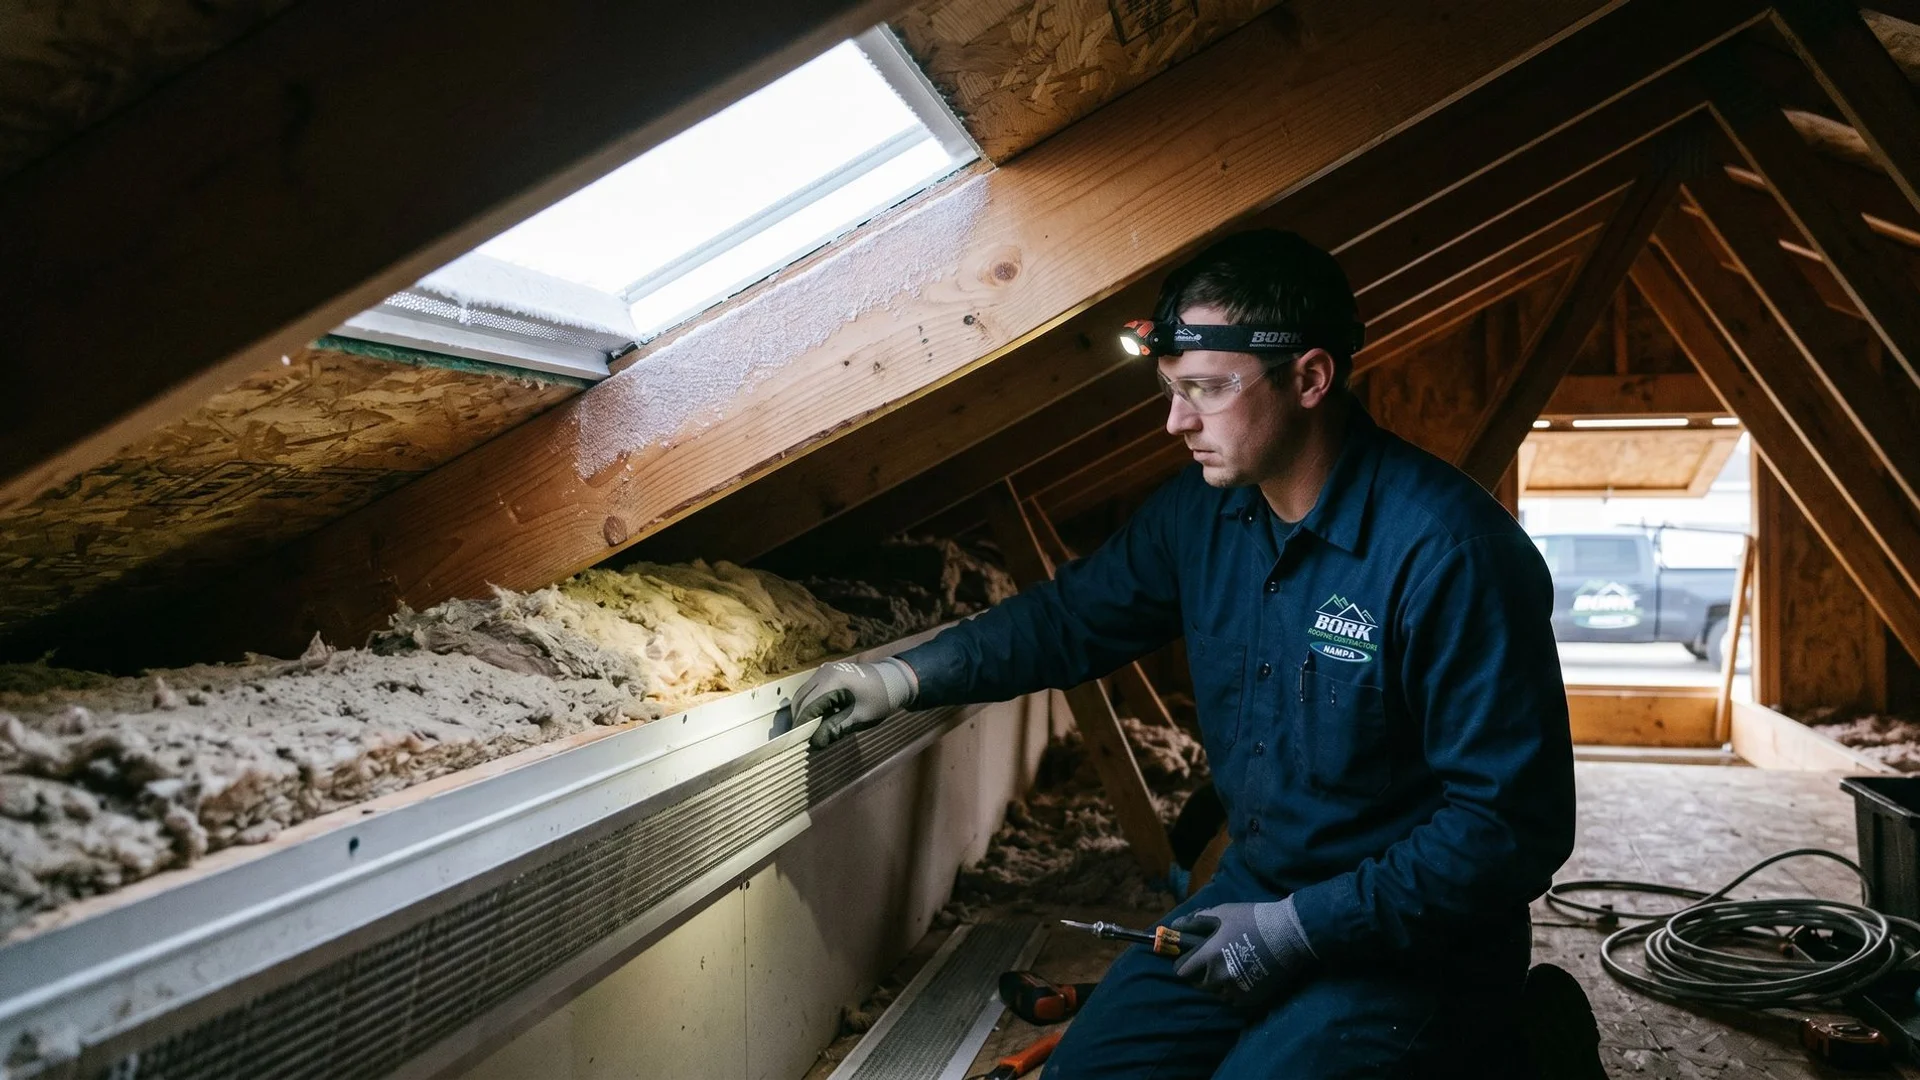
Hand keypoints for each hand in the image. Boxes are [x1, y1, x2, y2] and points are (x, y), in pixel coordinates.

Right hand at [795, 659, 916, 748]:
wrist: (893, 679)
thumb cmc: (879, 698)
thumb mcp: (860, 716)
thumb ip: (835, 728)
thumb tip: (815, 743)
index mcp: (832, 680)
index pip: (807, 705)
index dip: (801, 724)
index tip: (797, 742)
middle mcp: (823, 672)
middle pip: (801, 698)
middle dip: (800, 719)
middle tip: (800, 740)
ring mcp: (824, 670)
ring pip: (804, 693)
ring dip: (804, 712)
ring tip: (807, 732)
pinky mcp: (827, 673)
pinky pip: (811, 690)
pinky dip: (810, 704)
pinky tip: (816, 719)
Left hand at [1170, 898, 1313, 1007]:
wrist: (1289, 934)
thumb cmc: (1252, 919)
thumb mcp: (1223, 913)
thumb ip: (1197, 921)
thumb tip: (1177, 925)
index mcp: (1209, 955)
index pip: (1181, 971)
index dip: (1184, 965)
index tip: (1190, 960)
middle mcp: (1219, 976)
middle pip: (1199, 984)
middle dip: (1202, 975)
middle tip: (1212, 963)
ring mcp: (1236, 990)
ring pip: (1217, 993)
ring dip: (1218, 985)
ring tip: (1229, 970)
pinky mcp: (1251, 998)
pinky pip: (1234, 1000)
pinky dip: (1234, 992)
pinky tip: (1242, 978)